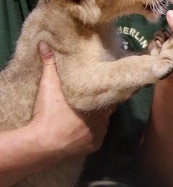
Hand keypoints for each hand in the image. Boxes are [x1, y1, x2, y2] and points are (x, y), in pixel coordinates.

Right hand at [31, 42, 111, 156]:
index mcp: (98, 103)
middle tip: (94, 99)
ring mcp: (100, 134)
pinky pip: (97, 138)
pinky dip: (92, 134)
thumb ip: (49, 64)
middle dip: (104, 103)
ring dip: (98, 119)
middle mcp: (104, 119)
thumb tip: (45, 44)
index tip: (111, 85)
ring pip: (104, 123)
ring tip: (87, 114)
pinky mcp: (94, 147)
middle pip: (109, 108)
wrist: (41, 144)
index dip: (111, 90)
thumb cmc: (49, 113)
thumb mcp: (49, 86)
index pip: (112, 94)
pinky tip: (83, 129)